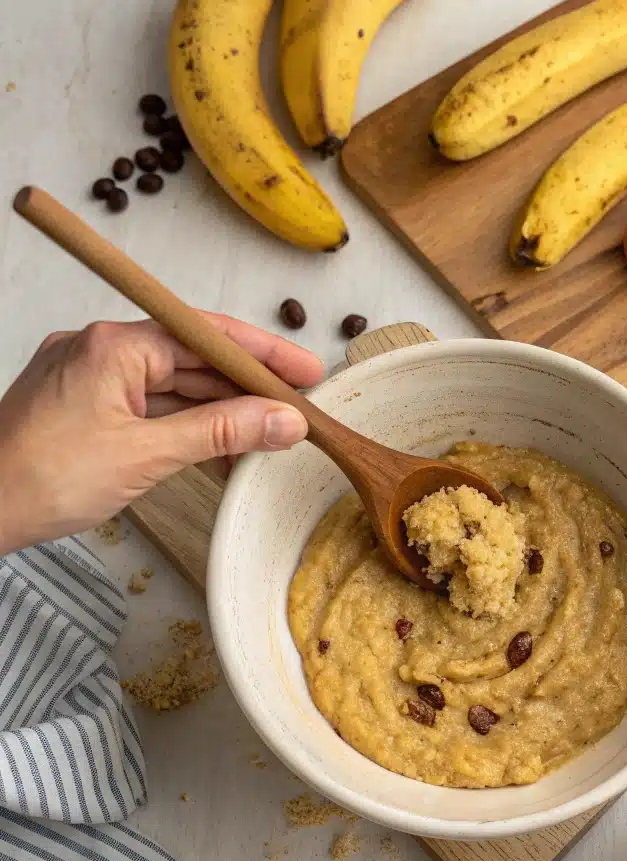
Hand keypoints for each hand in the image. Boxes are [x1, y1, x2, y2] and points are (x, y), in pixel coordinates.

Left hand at [0, 315, 323, 555]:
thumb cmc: (40, 478)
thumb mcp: (147, 455)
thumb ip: (222, 432)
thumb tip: (283, 421)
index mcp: (114, 345)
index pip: (208, 336)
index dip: (265, 354)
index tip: (307, 371)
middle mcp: (102, 350)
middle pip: (195, 360)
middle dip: (247, 388)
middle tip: (297, 410)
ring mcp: (93, 378)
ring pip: (175, 387)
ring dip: (221, 414)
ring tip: (266, 440)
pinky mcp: (87, 406)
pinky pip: (152, 407)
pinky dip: (188, 428)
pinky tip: (219, 452)